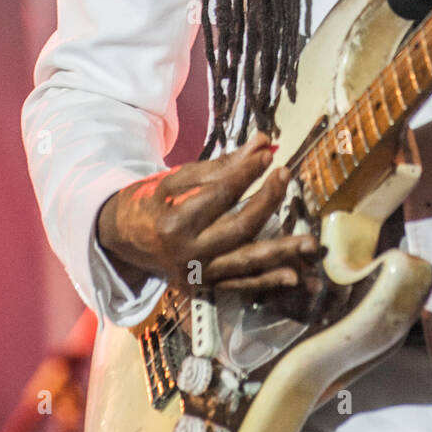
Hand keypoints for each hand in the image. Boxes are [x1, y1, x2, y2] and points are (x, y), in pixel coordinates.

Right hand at [96, 133, 320, 296]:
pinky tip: (294, 276)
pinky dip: (268, 281)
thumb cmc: (150, 202)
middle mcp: (187, 252)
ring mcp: (197, 274)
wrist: (122, 239)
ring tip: (310, 243)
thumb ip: (222, 165)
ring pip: (247, 262)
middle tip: (286, 175)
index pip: (221, 194)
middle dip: (268, 200)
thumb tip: (262, 143)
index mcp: (174, 221)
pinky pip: (242, 286)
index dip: (247, 172)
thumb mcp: (177, 178)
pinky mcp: (204, 287)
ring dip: (282, 252)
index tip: (268, 154)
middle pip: (240, 227)